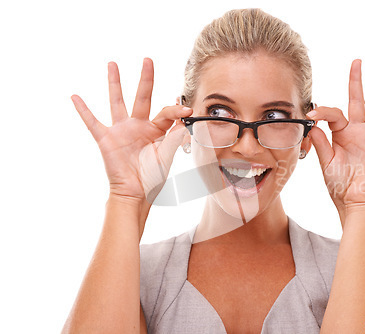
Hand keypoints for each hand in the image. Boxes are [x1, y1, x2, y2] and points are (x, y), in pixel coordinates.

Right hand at [71, 58, 191, 200]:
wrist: (136, 194)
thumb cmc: (152, 178)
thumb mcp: (167, 156)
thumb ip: (174, 138)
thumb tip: (184, 120)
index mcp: (156, 131)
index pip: (166, 112)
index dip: (176, 110)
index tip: (187, 109)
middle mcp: (139, 126)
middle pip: (143, 97)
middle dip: (146, 79)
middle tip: (148, 60)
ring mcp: (122, 130)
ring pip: (118, 101)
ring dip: (115, 83)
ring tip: (113, 64)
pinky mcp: (106, 139)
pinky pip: (92, 122)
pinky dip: (83, 110)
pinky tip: (75, 97)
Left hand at [307, 59, 364, 211]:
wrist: (353, 200)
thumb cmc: (339, 183)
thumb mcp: (325, 162)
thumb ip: (321, 143)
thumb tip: (313, 125)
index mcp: (340, 134)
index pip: (333, 114)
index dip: (323, 112)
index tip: (312, 114)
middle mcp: (357, 131)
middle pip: (357, 101)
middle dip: (356, 82)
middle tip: (356, 62)